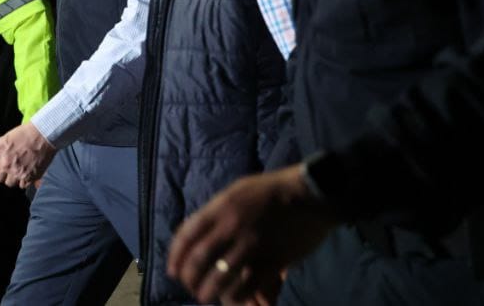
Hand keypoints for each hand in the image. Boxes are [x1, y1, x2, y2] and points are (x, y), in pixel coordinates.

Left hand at [0, 122, 55, 187]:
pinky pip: (22, 185)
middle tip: (10, 168)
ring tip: (20, 171)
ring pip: (9, 183)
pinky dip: (25, 181)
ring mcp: (17, 172)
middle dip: (3, 173)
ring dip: (14, 178)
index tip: (1, 164)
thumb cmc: (26, 133)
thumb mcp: (7, 137)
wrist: (44, 134)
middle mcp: (6, 164)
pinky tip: (28, 173)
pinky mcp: (29, 177)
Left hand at [168, 165, 337, 304]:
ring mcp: (251, 245)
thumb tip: (196, 232)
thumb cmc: (273, 189)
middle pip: (198, 260)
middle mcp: (231, 226)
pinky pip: (246, 286)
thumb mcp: (238, 190)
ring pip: (218, 278)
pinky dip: (234, 296)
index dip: (175, 257)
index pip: (186, 235)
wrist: (310, 193)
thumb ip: (216, 211)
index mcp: (221, 206)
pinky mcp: (271, 260)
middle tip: (190, 287)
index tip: (173, 271)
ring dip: (207, 292)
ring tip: (206, 296)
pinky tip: (231, 298)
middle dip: (189, 279)